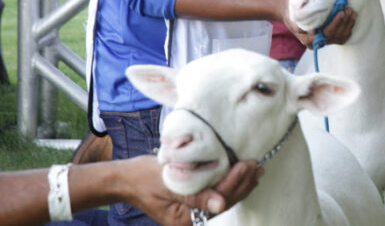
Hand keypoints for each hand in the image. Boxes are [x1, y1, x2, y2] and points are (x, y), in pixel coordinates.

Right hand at [122, 156, 260, 225]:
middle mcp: (191, 218)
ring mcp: (193, 211)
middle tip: (258, 167)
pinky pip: (216, 196)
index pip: (218, 199)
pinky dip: (230, 185)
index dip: (235, 182)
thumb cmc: (144, 178)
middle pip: (224, 202)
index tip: (247, 165)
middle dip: (243, 184)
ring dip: (241, 185)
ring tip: (256, 172)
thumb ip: (195, 195)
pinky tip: (241, 176)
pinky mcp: (193, 203)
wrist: (127, 178)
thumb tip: (220, 204)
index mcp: (185, 218)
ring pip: (223, 199)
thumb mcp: (168, 184)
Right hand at [283, 6, 356, 48]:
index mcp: (308, 39)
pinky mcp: (330, 37)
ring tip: (352, 11)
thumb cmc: (292, 11)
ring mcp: (324, 41)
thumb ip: (303, 19)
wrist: (290, 11)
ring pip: (340, 36)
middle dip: (344, 21)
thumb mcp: (294, 13)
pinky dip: (349, 27)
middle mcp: (316, 43)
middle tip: (348, 9)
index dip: (335, 23)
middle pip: (335, 35)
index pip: (326, 33)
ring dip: (349, 24)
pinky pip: (342, 37)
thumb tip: (315, 27)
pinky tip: (353, 18)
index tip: (341, 12)